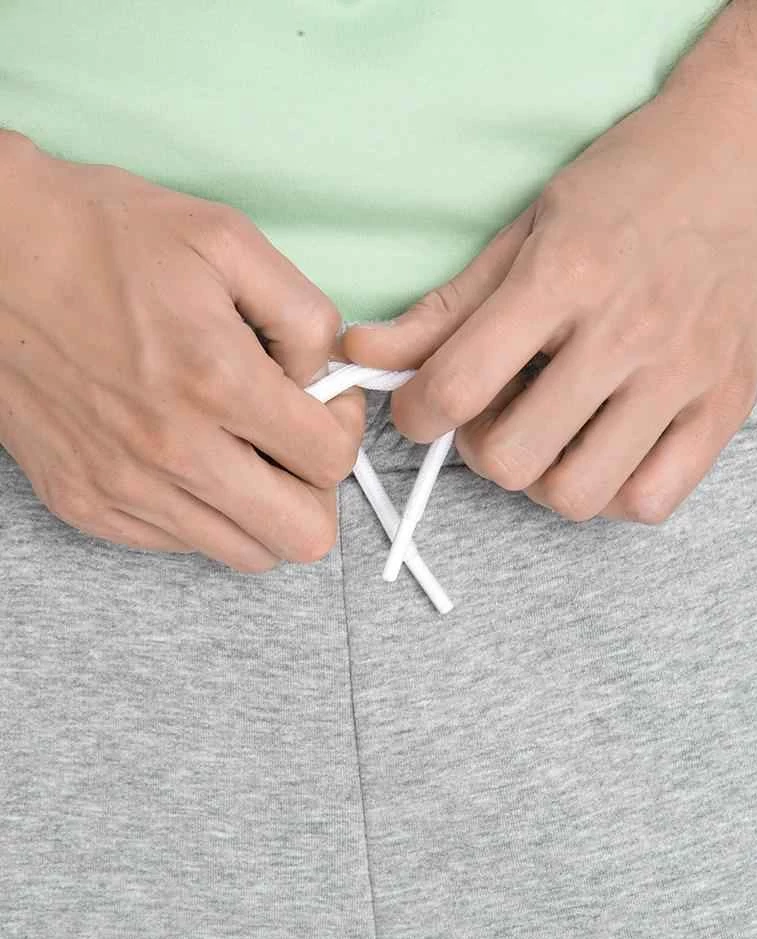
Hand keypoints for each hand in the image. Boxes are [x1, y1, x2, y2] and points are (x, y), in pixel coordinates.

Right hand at [0, 130, 363, 569]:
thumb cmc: (102, 238)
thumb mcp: (226, 240)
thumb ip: (303, 314)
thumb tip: (325, 377)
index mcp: (215, 379)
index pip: (330, 460)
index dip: (341, 428)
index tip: (320, 401)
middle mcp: (171, 450)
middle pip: (300, 535)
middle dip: (315, 488)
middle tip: (292, 440)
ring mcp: (123, 488)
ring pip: (245, 551)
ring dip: (262, 506)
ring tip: (238, 446)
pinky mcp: (85, 503)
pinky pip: (180, 543)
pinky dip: (201, 510)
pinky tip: (185, 454)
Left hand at [343, 85, 756, 523]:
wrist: (747, 155)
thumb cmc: (629, 185)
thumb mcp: (525, 228)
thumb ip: (445, 306)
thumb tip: (364, 356)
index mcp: (564, 275)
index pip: (458, 384)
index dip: (415, 416)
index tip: (420, 410)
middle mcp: (626, 331)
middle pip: (511, 458)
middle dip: (479, 450)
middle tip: (494, 416)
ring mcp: (683, 374)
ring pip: (577, 494)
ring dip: (542, 478)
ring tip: (550, 435)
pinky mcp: (725, 404)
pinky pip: (650, 500)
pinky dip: (612, 493)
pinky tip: (603, 449)